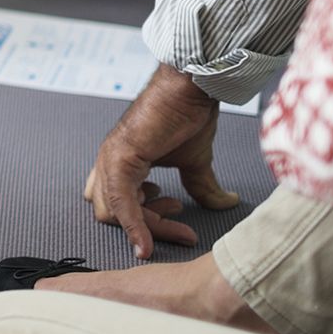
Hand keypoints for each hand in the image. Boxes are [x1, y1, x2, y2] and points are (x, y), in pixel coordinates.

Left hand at [83, 64, 240, 258]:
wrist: (191, 89)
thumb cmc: (187, 114)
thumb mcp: (194, 161)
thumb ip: (201, 186)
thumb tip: (224, 202)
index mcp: (120, 164)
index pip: (122, 208)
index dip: (151, 224)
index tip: (183, 228)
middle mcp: (108, 163)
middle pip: (114, 215)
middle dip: (150, 227)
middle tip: (182, 227)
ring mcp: (110, 161)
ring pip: (115, 214)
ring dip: (149, 227)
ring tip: (180, 219)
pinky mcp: (119, 160)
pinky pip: (120, 204)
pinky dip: (134, 228)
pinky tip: (148, 244)